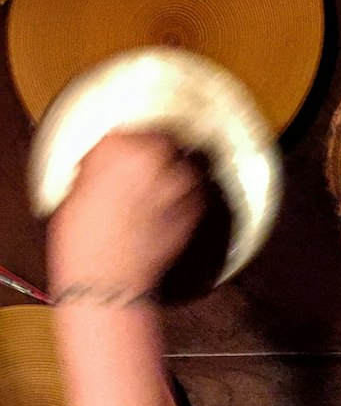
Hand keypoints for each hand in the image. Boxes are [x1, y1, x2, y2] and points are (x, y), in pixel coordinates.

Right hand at [48, 132, 204, 302]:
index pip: (135, 124)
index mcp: (119, 144)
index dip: (133, 138)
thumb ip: (102, 163)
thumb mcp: (79, 187)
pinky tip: (168, 212)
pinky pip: (196, 195)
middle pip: (165, 140)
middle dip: (157, 153)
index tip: (130, 146)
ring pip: (185, 167)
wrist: (109, 281)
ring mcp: (179, 184)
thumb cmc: (84, 240)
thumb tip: (111, 160)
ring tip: (158, 192)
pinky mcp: (196, 210)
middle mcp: (155, 157)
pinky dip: (187, 199)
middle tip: (143, 171)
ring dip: (175, 175)